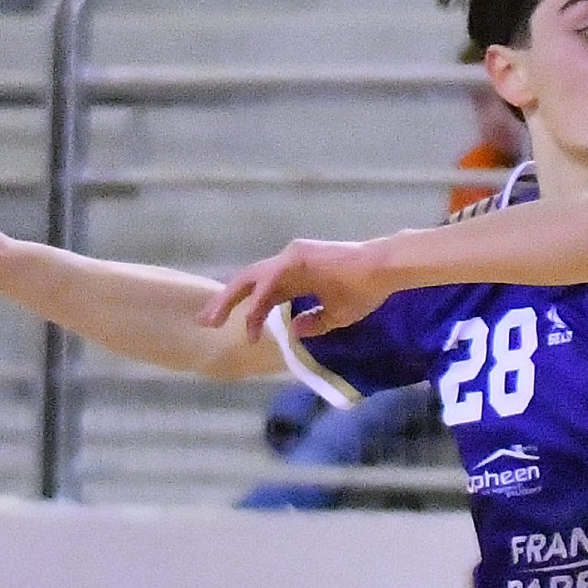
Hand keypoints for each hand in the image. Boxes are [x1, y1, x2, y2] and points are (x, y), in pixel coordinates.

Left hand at [198, 237, 391, 341]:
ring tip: (212, 320)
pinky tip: (247, 319)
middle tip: (204, 322)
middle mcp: (289, 263)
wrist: (383, 270)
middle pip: (248, 282)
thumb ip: (314, 322)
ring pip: (251, 279)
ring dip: (230, 301)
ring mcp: (290, 257)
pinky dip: (256, 300)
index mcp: (298, 276)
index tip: (238, 330)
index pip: (263, 291)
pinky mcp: (296, 257)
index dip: (248, 310)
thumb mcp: (336, 315)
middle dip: (225, 302)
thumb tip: (293, 330)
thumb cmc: (365, 290)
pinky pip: (269, 282)